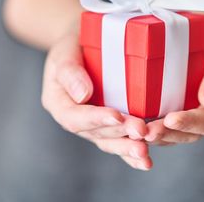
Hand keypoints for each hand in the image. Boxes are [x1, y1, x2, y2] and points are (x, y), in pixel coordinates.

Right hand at [41, 30, 151, 169]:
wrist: (83, 41)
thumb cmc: (73, 44)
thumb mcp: (64, 52)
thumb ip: (70, 72)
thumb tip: (83, 95)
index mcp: (58, 102)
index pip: (74, 117)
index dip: (95, 119)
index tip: (116, 116)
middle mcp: (74, 118)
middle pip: (94, 132)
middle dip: (119, 134)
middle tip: (141, 132)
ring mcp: (91, 123)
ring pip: (108, 141)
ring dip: (127, 148)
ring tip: (145, 153)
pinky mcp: (108, 123)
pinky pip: (118, 140)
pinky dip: (130, 153)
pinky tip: (145, 161)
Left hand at [144, 21, 203, 144]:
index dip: (190, 122)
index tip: (171, 120)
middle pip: (192, 134)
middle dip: (169, 134)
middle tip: (148, 133)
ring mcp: (196, 118)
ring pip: (178, 136)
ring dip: (159, 137)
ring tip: (140, 134)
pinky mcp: (180, 114)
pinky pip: (169, 129)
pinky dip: (155, 132)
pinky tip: (137, 131)